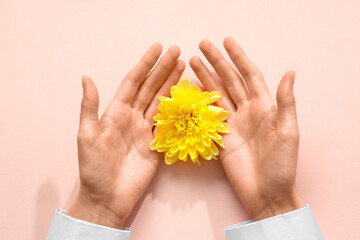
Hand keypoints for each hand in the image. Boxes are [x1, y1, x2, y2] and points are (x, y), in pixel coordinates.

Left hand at [67, 44, 184, 228]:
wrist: (107, 198)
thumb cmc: (93, 169)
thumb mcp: (86, 136)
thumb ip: (90, 107)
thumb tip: (86, 77)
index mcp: (116, 112)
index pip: (134, 82)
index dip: (146, 64)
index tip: (158, 48)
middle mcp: (133, 118)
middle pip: (150, 88)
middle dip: (163, 69)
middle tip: (177, 52)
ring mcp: (146, 131)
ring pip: (161, 102)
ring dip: (172, 84)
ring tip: (184, 68)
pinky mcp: (157, 145)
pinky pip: (169, 124)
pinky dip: (178, 111)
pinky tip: (186, 98)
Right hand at [190, 37, 303, 220]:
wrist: (267, 193)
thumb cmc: (282, 165)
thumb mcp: (289, 132)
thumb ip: (285, 102)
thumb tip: (289, 72)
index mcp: (264, 107)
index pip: (249, 75)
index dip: (238, 57)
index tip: (226, 42)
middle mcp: (247, 111)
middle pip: (229, 80)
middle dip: (216, 62)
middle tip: (201, 46)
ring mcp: (232, 123)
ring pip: (217, 95)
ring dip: (205, 78)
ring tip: (192, 62)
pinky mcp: (221, 137)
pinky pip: (208, 115)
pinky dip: (199, 102)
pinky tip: (190, 90)